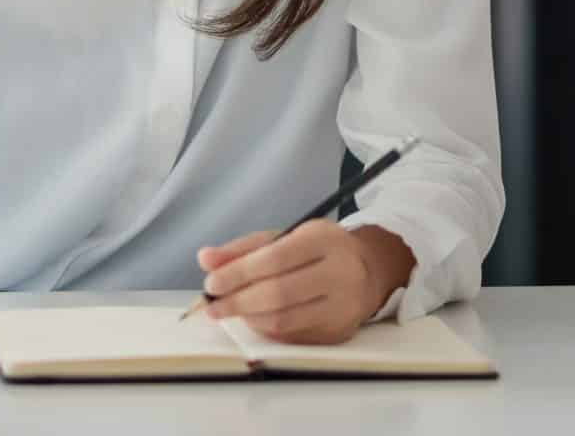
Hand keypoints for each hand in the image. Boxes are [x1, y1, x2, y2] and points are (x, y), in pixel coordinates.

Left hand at [195, 222, 414, 343]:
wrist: (368, 271)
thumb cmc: (317, 251)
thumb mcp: (285, 237)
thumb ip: (243, 249)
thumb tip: (205, 259)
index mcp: (324, 240)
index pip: (274, 259)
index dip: (238, 273)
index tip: (211, 283)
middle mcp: (340, 273)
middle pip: (279, 294)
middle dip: (238, 301)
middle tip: (213, 306)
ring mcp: (343, 307)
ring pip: (284, 320)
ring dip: (249, 318)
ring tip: (232, 310)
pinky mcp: (339, 333)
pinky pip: (292, 336)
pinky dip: (266, 329)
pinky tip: (256, 319)